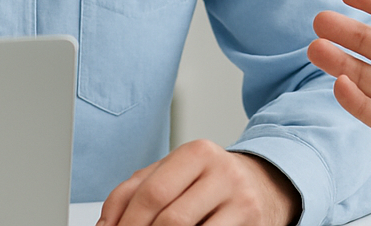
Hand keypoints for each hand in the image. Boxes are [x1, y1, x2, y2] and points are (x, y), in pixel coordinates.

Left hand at [97, 140, 300, 225]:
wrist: (264, 184)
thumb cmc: (209, 181)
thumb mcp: (173, 174)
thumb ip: (135, 192)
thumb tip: (105, 225)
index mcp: (196, 153)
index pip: (150, 192)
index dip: (124, 222)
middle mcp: (222, 172)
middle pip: (169, 218)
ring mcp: (240, 200)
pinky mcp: (251, 222)